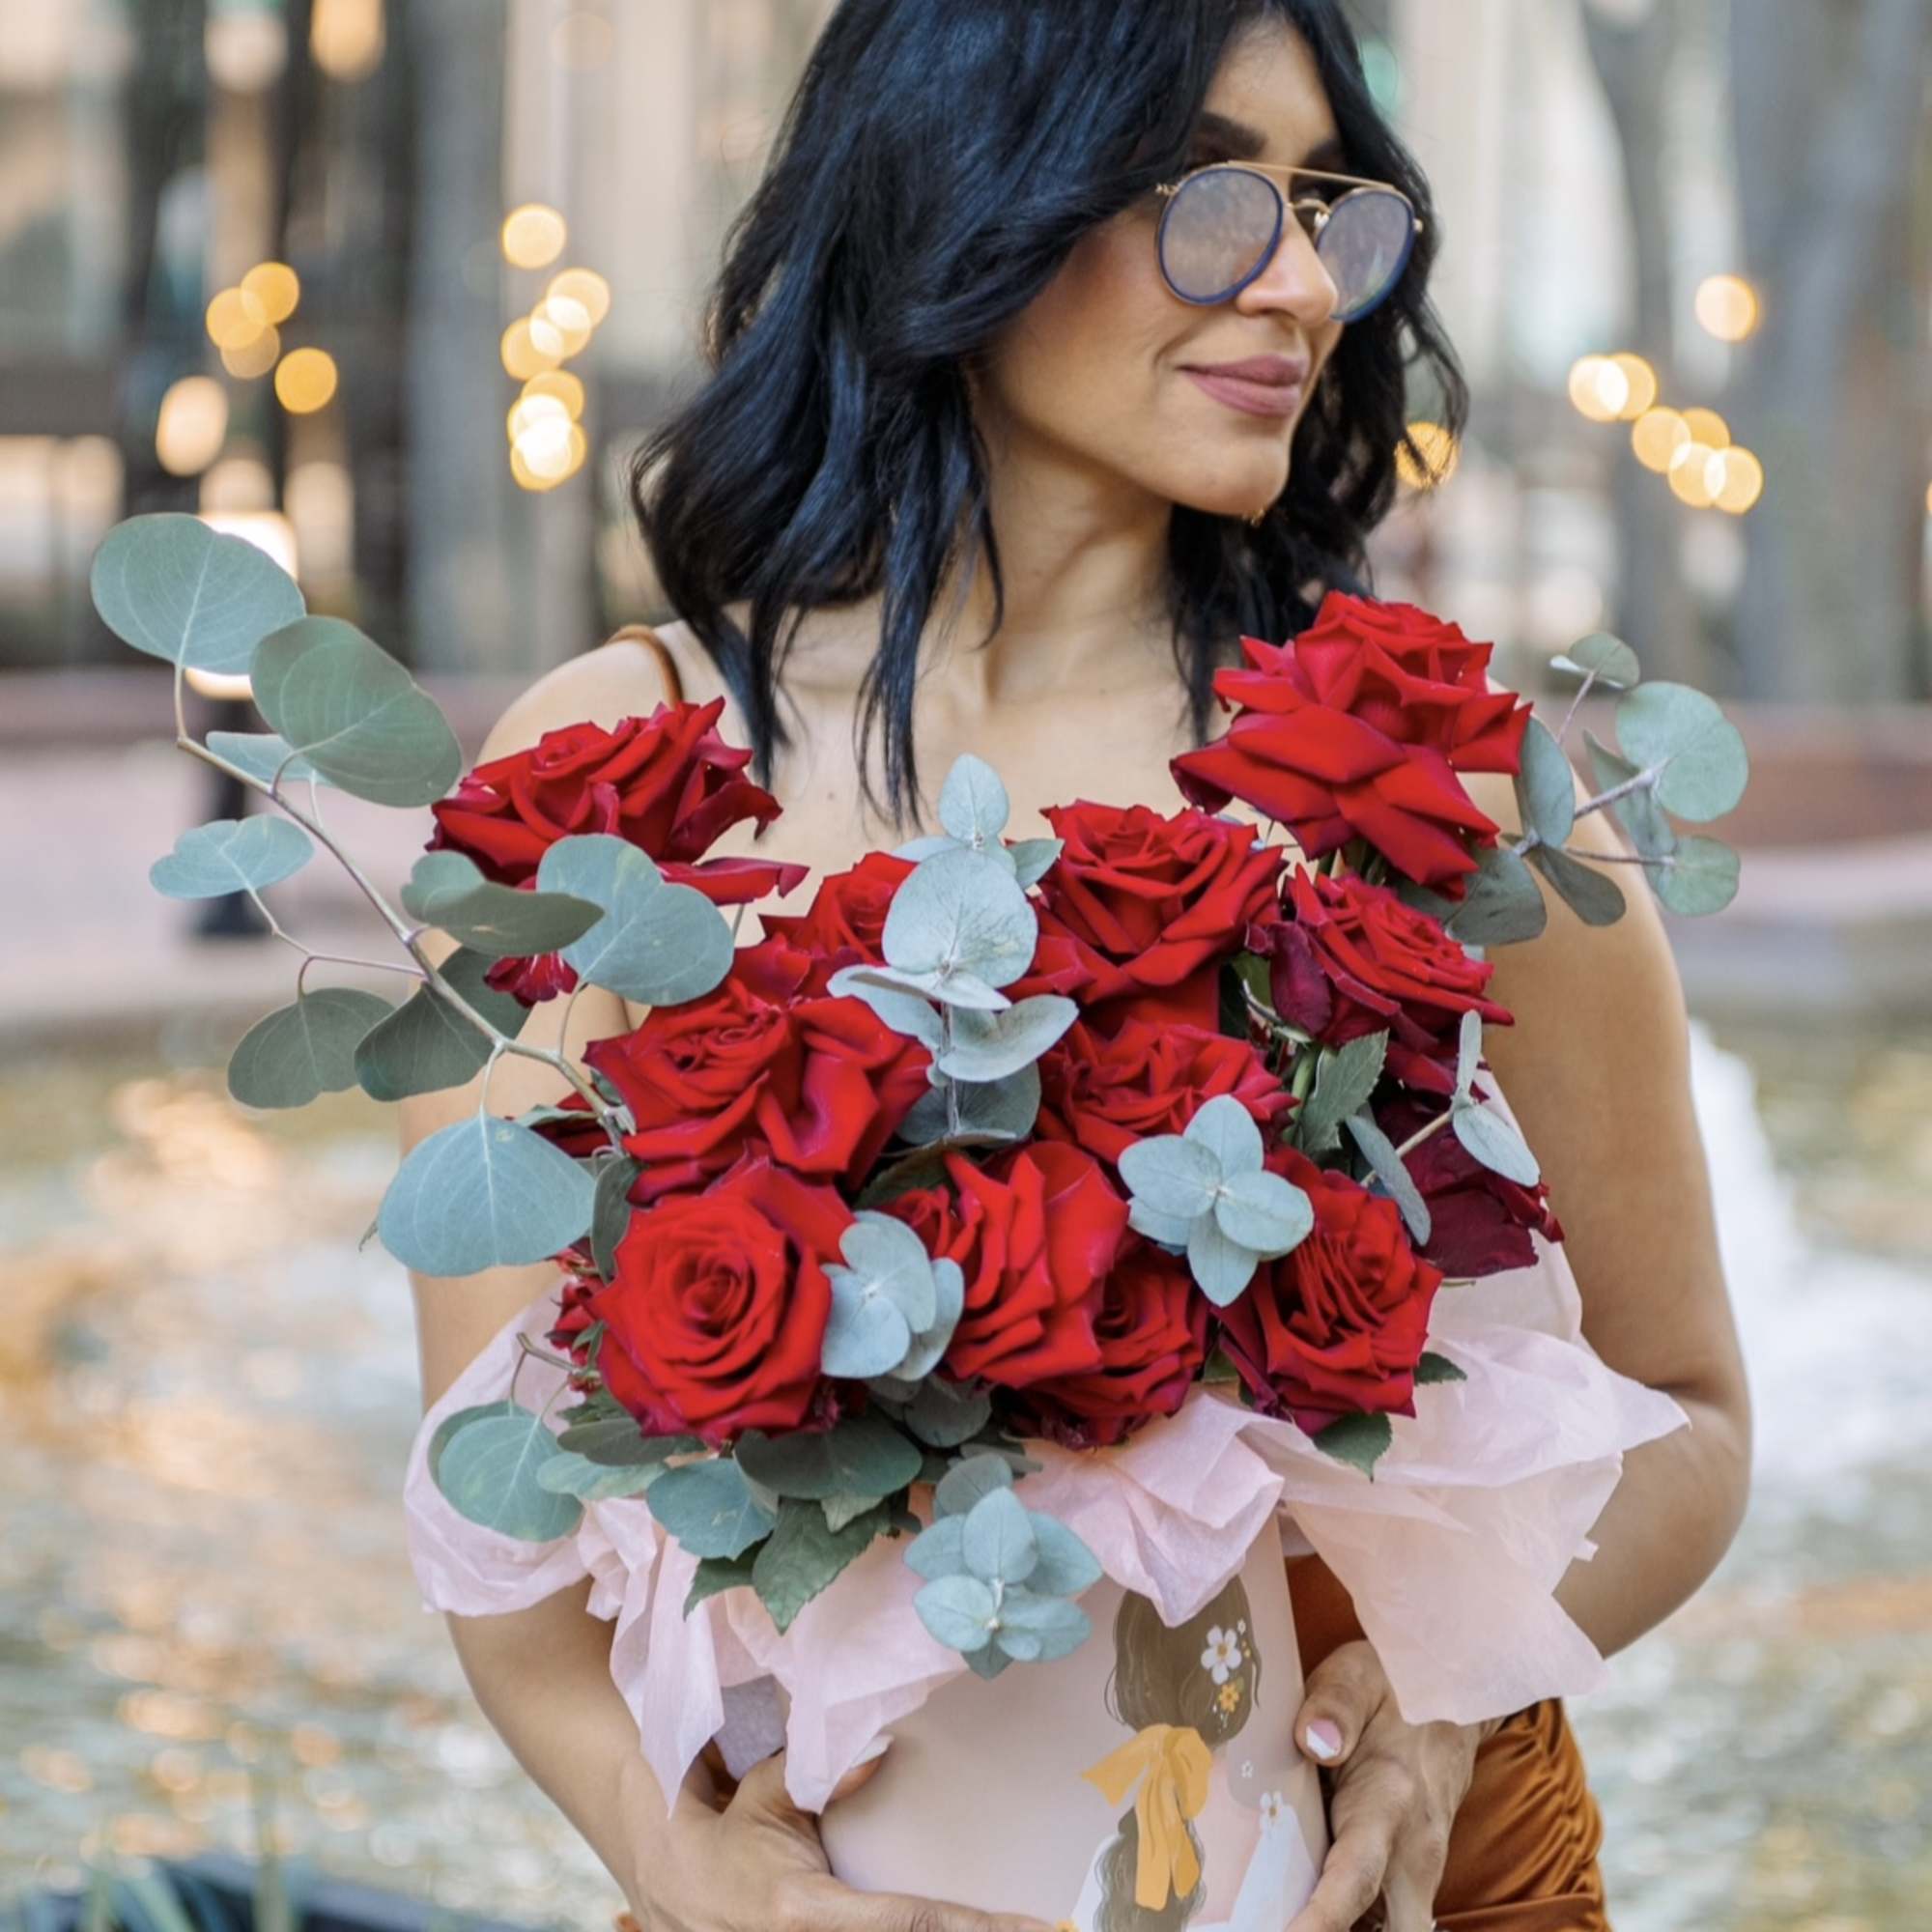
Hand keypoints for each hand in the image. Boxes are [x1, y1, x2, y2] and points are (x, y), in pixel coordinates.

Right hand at [621, 1744, 1058, 1931]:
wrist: (669, 1878)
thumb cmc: (726, 1827)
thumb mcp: (771, 1792)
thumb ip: (825, 1773)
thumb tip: (888, 1746)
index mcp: (803, 1910)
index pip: (904, 1922)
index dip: (969, 1927)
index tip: (1030, 1926)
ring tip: (1019, 1930)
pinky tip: (963, 1923)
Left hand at [1286, 1640, 1503, 1931]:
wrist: (1456, 1694)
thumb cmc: (1392, 1685)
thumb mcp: (1357, 1676)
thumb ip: (1334, 1704)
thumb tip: (1312, 1741)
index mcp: (1390, 1804)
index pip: (1355, 1879)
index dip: (1321, 1921)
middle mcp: (1413, 1852)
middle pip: (1389, 1931)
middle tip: (1270, 1922)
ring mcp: (1419, 1870)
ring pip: (1392, 1929)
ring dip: (1345, 1926)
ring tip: (1279, 1913)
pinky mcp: (1413, 1876)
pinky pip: (1388, 1918)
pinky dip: (1351, 1920)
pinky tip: (1301, 1904)